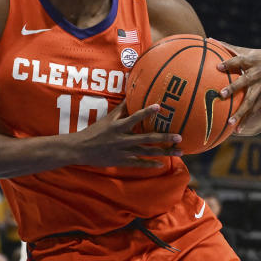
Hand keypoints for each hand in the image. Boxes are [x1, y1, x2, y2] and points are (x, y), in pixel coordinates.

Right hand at [68, 101, 182, 167]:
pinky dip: (150, 164)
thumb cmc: (95, 131)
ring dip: (164, 152)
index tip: (159, 106)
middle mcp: (123, 139)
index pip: (134, 117)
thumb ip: (121, 109)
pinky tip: (161, 164)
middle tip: (180, 136)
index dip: (146, 112)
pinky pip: (138, 163)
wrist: (81, 149)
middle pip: (147, 138)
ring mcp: (123, 152)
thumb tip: (131, 96)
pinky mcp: (122, 161)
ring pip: (147, 152)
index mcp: (118, 126)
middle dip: (165, 137)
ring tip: (179, 152)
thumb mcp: (107, 119)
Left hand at [217, 46, 260, 135]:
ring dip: (240, 112)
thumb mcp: (245, 50)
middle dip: (233, 88)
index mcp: (249, 61)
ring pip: (250, 101)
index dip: (228, 63)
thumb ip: (226, 47)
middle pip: (244, 82)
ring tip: (229, 123)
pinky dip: (247, 119)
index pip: (237, 61)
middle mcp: (255, 74)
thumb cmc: (257, 56)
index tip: (218, 66)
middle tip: (222, 94)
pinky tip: (237, 129)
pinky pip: (254, 110)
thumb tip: (208, 39)